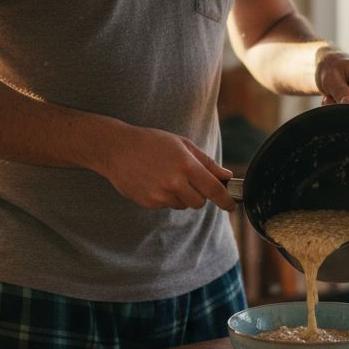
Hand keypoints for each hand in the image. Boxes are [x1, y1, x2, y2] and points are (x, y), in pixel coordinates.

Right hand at [100, 126, 235, 210]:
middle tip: (188, 180)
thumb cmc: (152, 143)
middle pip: (200, 202)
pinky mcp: (149, 203)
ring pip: (183, 204)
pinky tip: (154, 181)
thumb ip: (207, 162)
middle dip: (200, 195)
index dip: (226, 200)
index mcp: (186, 165)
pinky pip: (167, 205)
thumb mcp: (182, 145)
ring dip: (181, 195)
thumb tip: (227, 177)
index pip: (214, 189)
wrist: (116, 149)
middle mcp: (174, 182)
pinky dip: (165, 197)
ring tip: (165, 176)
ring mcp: (160, 195)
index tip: (232, 205)